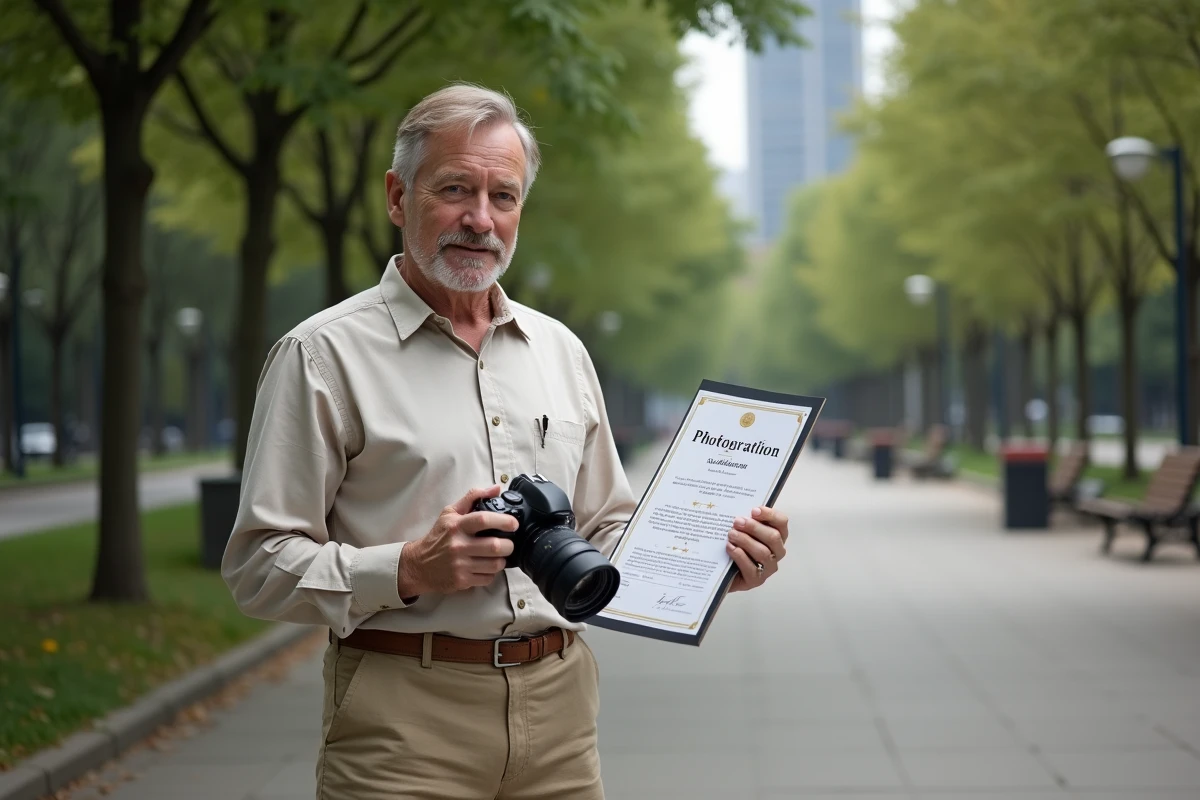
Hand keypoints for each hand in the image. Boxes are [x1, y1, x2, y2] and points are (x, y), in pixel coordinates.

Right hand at [397, 485, 518, 597]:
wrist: (419, 565)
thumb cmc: (438, 537)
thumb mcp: (450, 513)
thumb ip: (472, 497)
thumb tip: (496, 488)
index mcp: (456, 526)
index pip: (483, 520)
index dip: (503, 521)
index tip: (513, 524)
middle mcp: (458, 545)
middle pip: (494, 546)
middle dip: (508, 545)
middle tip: (508, 543)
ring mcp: (460, 565)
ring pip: (494, 564)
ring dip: (502, 560)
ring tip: (498, 556)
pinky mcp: (461, 580)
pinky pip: (487, 578)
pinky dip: (492, 573)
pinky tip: (486, 567)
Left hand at [725, 505, 787, 592]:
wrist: (719, 568)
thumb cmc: (734, 543)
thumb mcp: (740, 528)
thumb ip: (745, 518)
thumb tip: (740, 506)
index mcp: (777, 535)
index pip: (781, 522)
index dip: (769, 515)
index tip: (753, 510)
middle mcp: (776, 552)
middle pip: (773, 537)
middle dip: (754, 527)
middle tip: (737, 522)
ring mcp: (768, 568)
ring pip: (763, 552)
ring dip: (745, 541)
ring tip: (731, 534)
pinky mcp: (756, 580)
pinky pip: (752, 569)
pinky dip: (740, 556)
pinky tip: (730, 548)